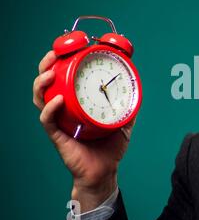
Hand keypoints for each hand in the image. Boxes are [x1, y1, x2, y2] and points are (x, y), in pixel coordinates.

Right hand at [32, 51, 135, 211]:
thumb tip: (136, 88)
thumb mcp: (123, 121)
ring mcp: (59, 121)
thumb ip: (128, 106)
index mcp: (77, 103)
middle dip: (46, 65)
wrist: (104, 171)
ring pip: (40, 98)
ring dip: (42, 83)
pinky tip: (57, 100)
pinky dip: (50, 109)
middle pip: (47, 83)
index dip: (61, 61)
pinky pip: (48, 120)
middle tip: (53, 54)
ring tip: (50, 73)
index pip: (64, 78)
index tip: (67, 47)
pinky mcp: (58, 136)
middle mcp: (64, 109)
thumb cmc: (110, 147)